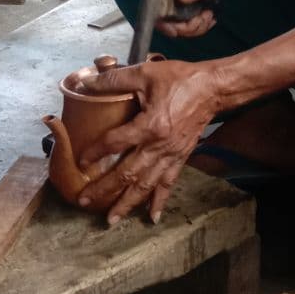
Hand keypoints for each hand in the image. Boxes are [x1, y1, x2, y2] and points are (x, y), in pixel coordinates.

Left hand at [77, 57, 217, 223]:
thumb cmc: (180, 79)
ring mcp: (171, 155)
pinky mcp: (181, 158)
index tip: (81, 162)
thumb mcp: (145, 73)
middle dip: (104, 189)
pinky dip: (159, 201)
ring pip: (145, 185)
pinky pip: (168, 184)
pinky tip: (152, 217)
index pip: (115, 143)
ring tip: (111, 219)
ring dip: (127, 203)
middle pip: (127, 174)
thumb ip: (114, 79)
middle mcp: (159, 146)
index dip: (96, 152)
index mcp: (150, 125)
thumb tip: (86, 82)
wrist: (213, 89)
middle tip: (85, 201)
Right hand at [157, 0, 232, 37]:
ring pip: (174, 27)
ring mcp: (170, 1)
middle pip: (164, 21)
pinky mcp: (176, 9)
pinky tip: (206, 16)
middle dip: (186, 26)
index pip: (155, 5)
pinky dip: (196, 26)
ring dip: (194, 27)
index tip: (177, 30)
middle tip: (206, 16)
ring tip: (208, 14)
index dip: (164, 22)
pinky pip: (182, 27)